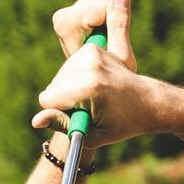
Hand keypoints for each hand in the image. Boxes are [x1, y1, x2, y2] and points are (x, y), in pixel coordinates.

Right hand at [33, 0, 160, 146]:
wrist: (148, 102)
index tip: (81, 115)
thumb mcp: (93, 133)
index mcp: (88, 87)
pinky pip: (69, 67)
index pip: (47, 99)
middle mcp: (89, 67)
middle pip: (52, 86)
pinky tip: (97, 84)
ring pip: (59, 77)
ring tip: (97, 96)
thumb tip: (35, 121)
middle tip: (93, 106)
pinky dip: (78, 77)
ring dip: (71, 88)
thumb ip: (61, 125)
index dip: (61, 112)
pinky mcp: (93, 49)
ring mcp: (92, 55)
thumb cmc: (121, 124)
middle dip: (65, 99)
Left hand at [51, 0, 138, 70]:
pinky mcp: (77, 7)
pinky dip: (113, 5)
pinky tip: (109, 26)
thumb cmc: (113, 78)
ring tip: (112, 34)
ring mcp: (68, 11)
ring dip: (115, 9)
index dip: (117, 21)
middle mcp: (62, 17)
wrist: (100, 86)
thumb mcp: (120, 55)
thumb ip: (119, 25)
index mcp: (66, 27)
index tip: (116, 41)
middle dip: (116, 13)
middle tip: (115, 39)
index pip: (100, 7)